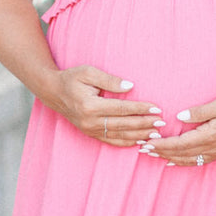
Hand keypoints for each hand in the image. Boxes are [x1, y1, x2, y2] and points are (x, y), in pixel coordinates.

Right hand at [48, 65, 162, 146]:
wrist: (53, 92)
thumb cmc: (72, 78)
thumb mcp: (89, 72)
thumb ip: (110, 80)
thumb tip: (130, 87)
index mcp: (90, 106)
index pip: (122, 109)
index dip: (140, 108)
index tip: (157, 108)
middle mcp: (90, 121)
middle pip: (123, 125)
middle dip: (144, 124)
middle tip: (162, 123)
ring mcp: (90, 130)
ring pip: (119, 136)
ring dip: (139, 135)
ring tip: (156, 134)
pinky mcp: (90, 134)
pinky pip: (111, 141)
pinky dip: (127, 143)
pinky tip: (140, 141)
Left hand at [143, 92, 215, 165]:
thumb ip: (201, 111)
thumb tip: (180, 117)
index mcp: (211, 134)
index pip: (181, 142)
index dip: (163, 144)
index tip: (147, 143)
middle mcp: (212, 146)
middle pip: (181, 153)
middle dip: (161, 152)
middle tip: (142, 149)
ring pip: (188, 159)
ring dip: (169, 157)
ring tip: (152, 155)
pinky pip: (198, 161)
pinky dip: (183, 162)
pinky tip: (173, 162)